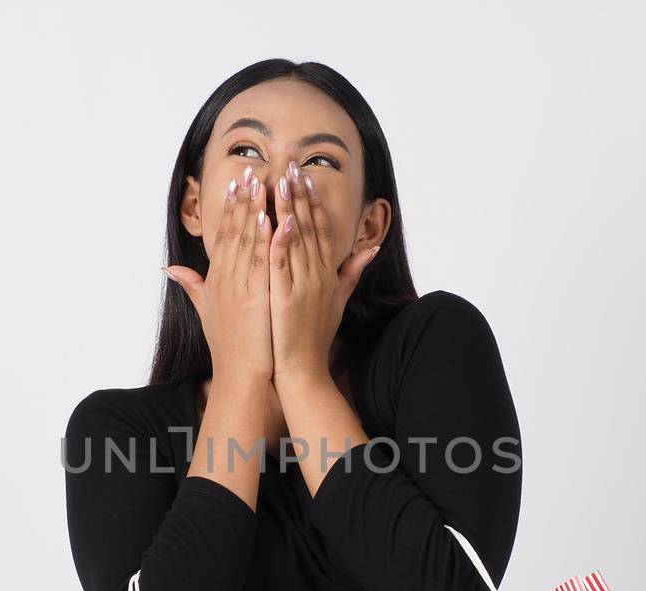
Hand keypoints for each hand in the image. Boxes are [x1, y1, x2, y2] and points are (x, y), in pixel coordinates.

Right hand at [162, 165, 274, 382]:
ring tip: (260, 182)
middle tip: (249, 170)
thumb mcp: (206, 311)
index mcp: (216, 279)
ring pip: (246, 240)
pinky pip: (259, 261)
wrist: (240, 374)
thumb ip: (191, 285)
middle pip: (233, 231)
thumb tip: (168, 267)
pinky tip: (269, 216)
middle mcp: (225, 278)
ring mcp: (239, 286)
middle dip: (241, 199)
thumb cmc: (228, 346)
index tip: (236, 183)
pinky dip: (263, 238)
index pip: (223, 236)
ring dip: (253, 209)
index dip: (229, 208)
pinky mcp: (254, 296)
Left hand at [267, 160, 381, 380]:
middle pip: (310, 228)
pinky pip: (282, 263)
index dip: (315, 203)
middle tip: (292, 166)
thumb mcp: (338, 302)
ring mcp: (303, 285)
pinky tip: (276, 218)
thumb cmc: (316, 337)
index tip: (306, 178)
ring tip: (281, 181)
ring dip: (289, 208)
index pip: (323, 230)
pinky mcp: (286, 297)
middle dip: (301, 196)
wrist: (303, 369)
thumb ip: (351, 273)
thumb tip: (370, 251)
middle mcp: (318, 276)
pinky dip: (279, 240)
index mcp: (328, 274)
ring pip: (296, 240)